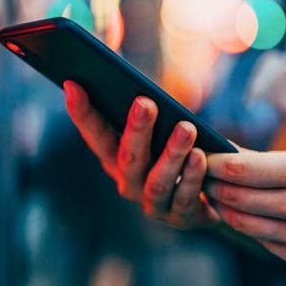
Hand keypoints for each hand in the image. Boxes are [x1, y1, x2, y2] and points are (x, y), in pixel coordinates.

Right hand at [63, 80, 216, 228]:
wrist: (213, 196)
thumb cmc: (179, 149)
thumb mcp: (161, 127)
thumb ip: (144, 106)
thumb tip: (126, 69)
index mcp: (114, 157)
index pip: (94, 134)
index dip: (82, 113)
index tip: (72, 84)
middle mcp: (127, 182)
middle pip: (127, 157)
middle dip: (136, 130)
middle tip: (145, 104)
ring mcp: (152, 203)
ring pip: (157, 181)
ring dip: (171, 154)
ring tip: (186, 128)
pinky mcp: (180, 217)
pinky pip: (184, 198)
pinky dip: (191, 177)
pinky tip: (200, 156)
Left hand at [203, 146, 285, 270]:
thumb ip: (269, 161)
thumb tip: (225, 155)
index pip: (240, 170)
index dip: (213, 163)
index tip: (200, 155)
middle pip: (235, 198)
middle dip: (211, 186)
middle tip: (199, 176)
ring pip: (243, 223)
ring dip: (224, 208)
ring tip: (216, 195)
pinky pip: (263, 242)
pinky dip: (249, 227)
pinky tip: (245, 215)